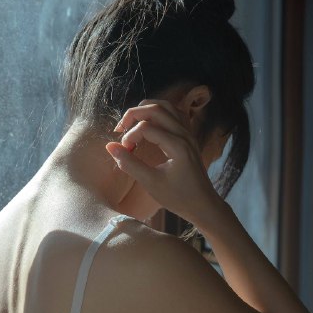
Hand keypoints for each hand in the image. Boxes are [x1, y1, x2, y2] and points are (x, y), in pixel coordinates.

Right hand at [105, 99, 222, 225]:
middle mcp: (184, 134)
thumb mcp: (151, 183)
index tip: (125, 152)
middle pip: (156, 109)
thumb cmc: (178, 198)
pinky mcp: (189, 136)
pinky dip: (160, 113)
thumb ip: (129, 164)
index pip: (146, 127)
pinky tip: (150, 124)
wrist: (203, 204)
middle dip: (134, 115)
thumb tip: (110, 147)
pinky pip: (175, 114)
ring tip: (132, 123)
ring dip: (146, 110)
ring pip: (166, 107)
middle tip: (120, 129)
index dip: (130, 136)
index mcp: (177, 145)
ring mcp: (189, 133)